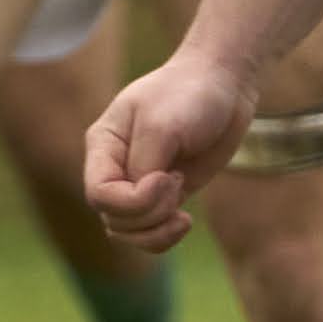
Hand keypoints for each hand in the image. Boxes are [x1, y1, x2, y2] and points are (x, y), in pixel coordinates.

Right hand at [84, 52, 253, 247]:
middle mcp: (116, 168)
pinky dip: (165, 235)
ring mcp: (141, 183)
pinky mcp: (166, 193)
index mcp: (103, 146)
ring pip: (128, 232)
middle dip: (148, 216)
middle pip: (113, 217)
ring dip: (155, 233)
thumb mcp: (161, 126)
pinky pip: (152, 231)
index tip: (167, 178)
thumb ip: (144, 165)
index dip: (132, 200)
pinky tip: (185, 219)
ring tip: (182, 216)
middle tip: (177, 186)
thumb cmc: (188, 95)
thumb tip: (142, 198)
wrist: (223, 85)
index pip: (99, 193)